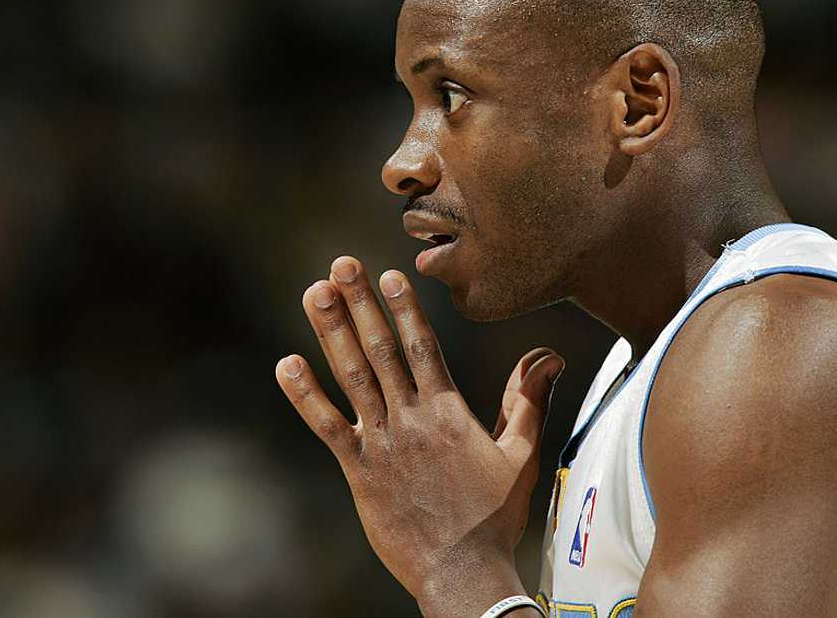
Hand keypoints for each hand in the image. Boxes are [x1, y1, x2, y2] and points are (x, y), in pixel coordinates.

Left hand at [275, 255, 564, 617]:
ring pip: (352, 377)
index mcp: (450, 412)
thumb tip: (550, 356)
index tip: (388, 273)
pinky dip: (304, 395)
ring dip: (331, 332)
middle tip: (339, 265)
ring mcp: (382, 443)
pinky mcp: (359, 470)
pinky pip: (326, 427)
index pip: (423, 347)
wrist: (463, 571)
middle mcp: (412, 419)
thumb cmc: (495, 516)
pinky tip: (286, 364)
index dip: (404, 308)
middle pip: (381, 349)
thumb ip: (528, 400)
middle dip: (359, 303)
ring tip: (314, 293)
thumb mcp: (523, 455)